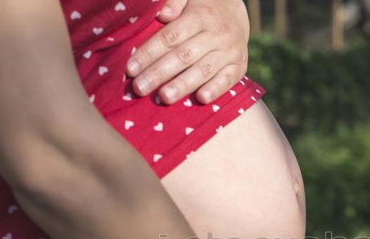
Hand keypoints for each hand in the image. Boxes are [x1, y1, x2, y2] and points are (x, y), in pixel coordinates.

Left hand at [126, 0, 249, 104]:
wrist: (236, 14)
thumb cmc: (202, 7)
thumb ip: (174, 2)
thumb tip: (162, 14)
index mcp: (200, 16)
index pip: (170, 37)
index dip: (149, 53)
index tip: (131, 68)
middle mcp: (217, 34)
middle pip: (183, 56)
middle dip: (159, 73)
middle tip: (140, 88)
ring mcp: (230, 51)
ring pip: (203, 70)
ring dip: (183, 85)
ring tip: (164, 98)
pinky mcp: (239, 66)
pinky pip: (227, 80)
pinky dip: (215, 89)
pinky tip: (201, 99)